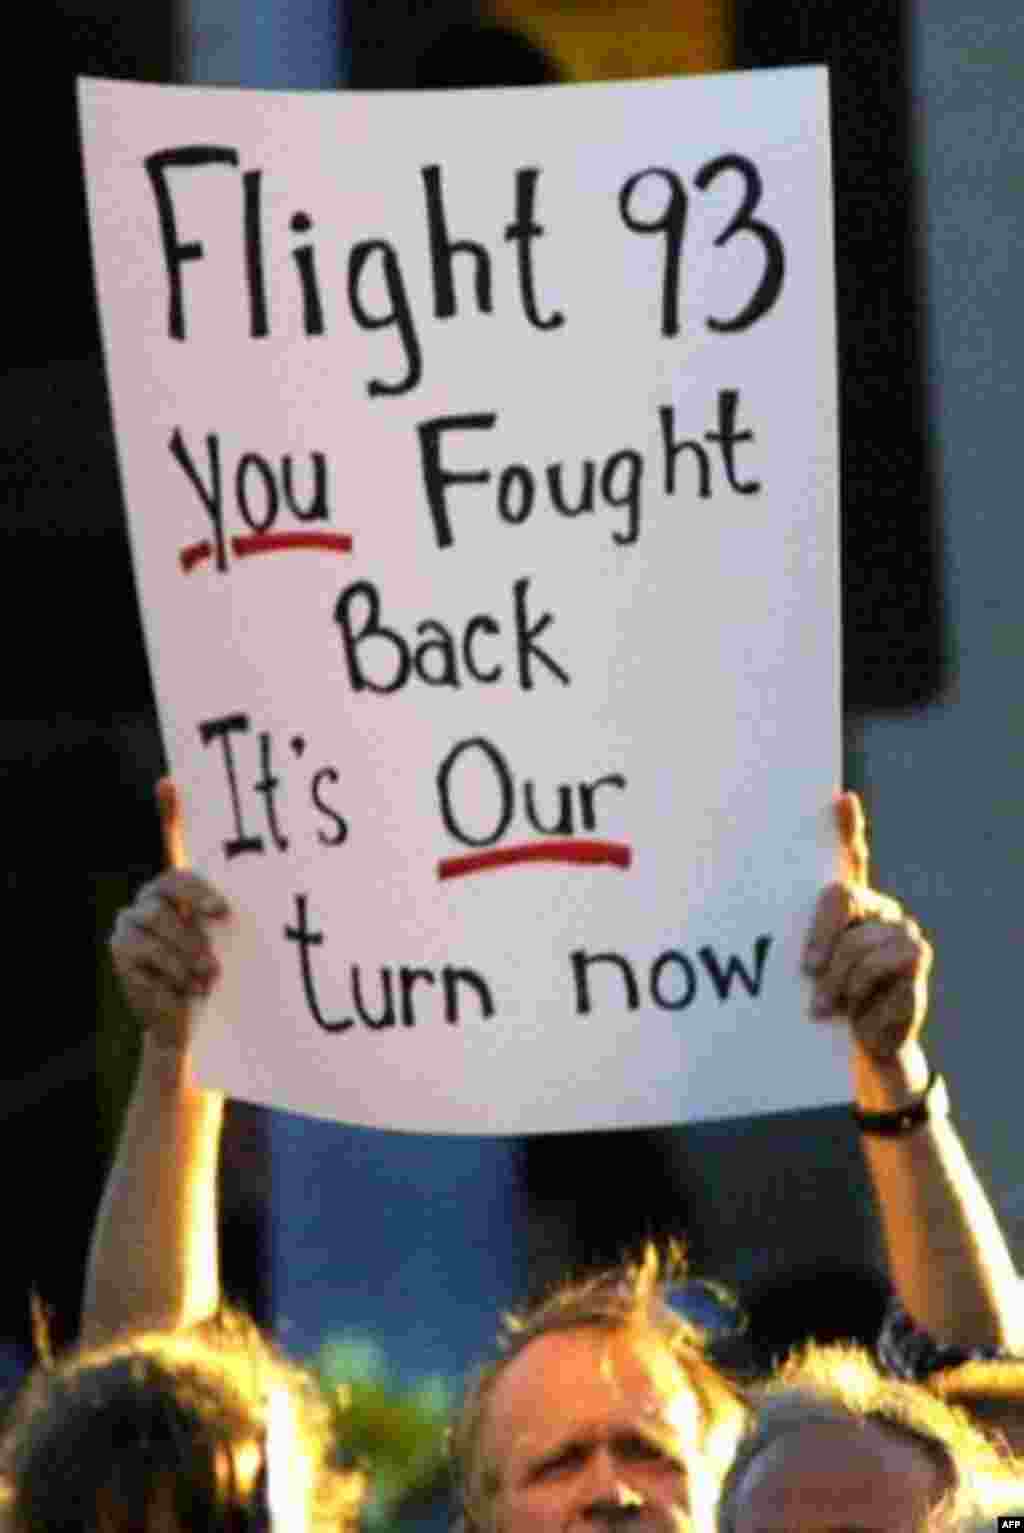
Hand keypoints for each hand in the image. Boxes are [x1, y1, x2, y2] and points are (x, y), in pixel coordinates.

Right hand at [109, 779, 227, 1050]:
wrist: (191, 1022)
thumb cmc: (218, 975)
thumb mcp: (229, 941)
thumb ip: (230, 915)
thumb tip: (259, 898)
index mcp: (183, 888)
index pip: (173, 840)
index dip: (169, 811)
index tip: (170, 782)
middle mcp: (153, 896)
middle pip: (172, 881)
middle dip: (199, 899)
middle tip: (222, 917)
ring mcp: (132, 919)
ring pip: (160, 919)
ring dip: (191, 950)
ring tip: (208, 974)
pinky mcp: (121, 945)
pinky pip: (146, 948)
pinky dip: (174, 969)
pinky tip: (187, 986)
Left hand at [802, 791, 931, 1062]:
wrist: (862, 1041)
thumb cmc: (826, 999)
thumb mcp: (806, 970)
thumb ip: (791, 944)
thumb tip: (752, 925)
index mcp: (850, 902)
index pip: (851, 855)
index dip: (847, 827)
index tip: (840, 800)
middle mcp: (878, 905)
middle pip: (841, 895)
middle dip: (819, 937)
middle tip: (807, 971)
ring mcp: (901, 927)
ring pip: (856, 942)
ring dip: (836, 981)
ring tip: (827, 1005)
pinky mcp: (916, 954)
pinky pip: (880, 963)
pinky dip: (859, 990)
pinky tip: (856, 1006)